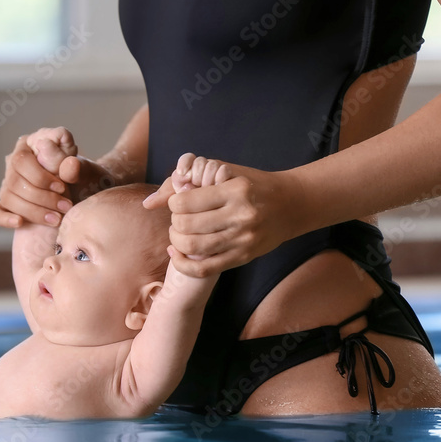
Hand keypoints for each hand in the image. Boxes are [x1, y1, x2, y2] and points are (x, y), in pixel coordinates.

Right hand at [0, 127, 120, 228]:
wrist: (88, 193)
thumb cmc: (84, 176)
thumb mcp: (84, 165)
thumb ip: (70, 160)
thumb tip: (53, 152)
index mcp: (30, 145)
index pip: (22, 159)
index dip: (41, 176)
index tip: (63, 186)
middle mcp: (15, 162)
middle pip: (14, 180)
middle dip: (41, 197)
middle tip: (66, 206)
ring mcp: (9, 183)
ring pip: (9, 198)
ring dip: (33, 211)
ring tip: (57, 218)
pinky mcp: (8, 204)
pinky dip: (5, 218)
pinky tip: (20, 222)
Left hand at [143, 155, 303, 277]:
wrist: (292, 204)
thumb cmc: (253, 184)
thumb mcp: (225, 172)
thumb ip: (187, 182)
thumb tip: (148, 202)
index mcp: (235, 191)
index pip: (185, 202)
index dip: (173, 202)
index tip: (178, 201)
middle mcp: (240, 216)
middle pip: (185, 225)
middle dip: (174, 222)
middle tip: (179, 218)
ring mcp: (243, 239)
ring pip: (192, 247)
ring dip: (176, 241)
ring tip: (178, 233)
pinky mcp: (244, 257)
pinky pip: (205, 268)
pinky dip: (183, 264)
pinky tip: (176, 254)